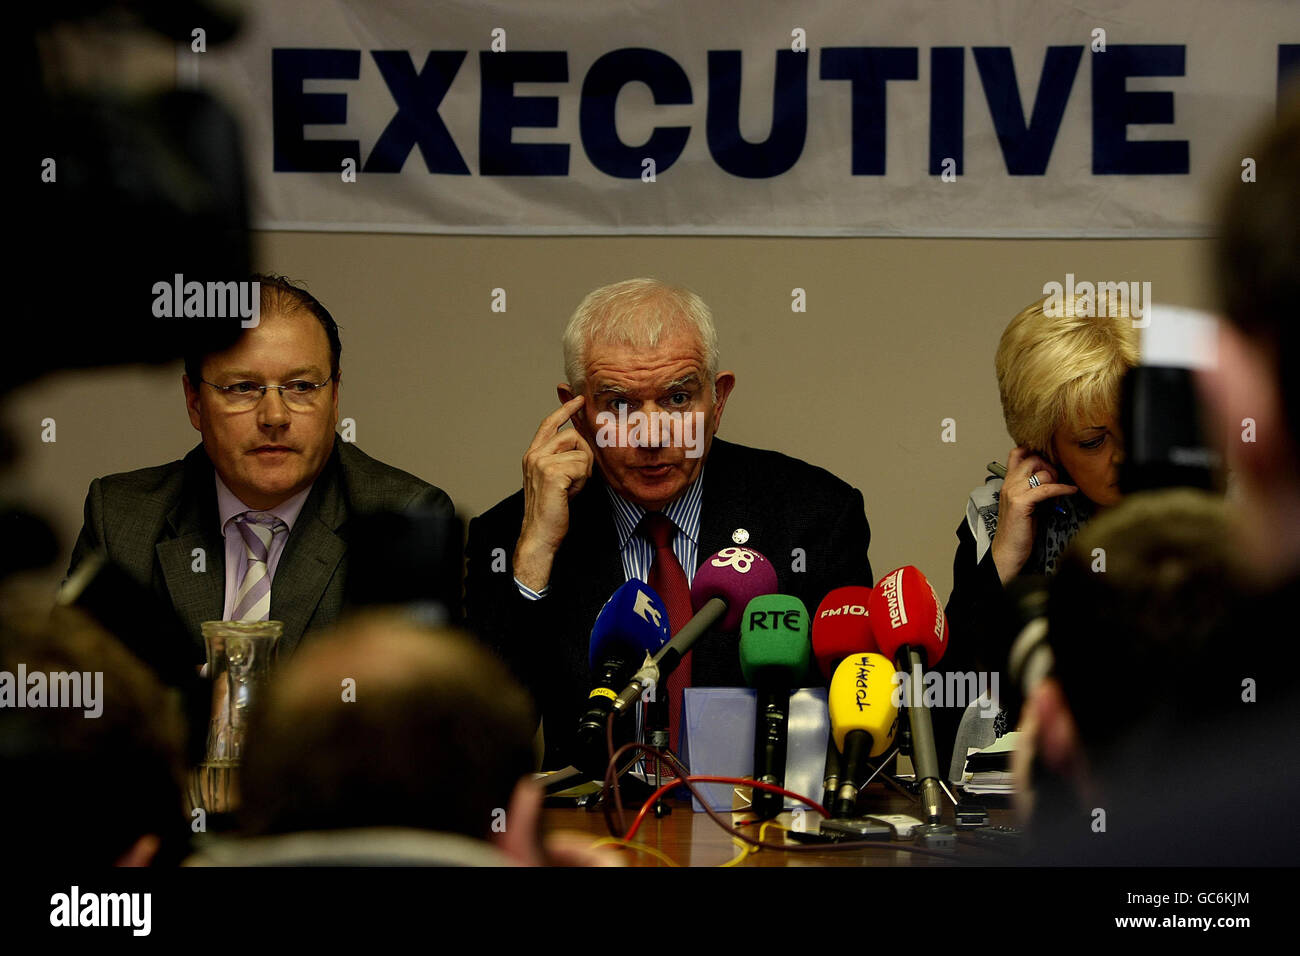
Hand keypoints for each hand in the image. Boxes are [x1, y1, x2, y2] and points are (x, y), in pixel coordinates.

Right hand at [514, 396, 593, 590]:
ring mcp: (540, 462)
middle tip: (577, 480)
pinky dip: (582, 482)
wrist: (540, 535)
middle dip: (584, 456)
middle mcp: (534, 455)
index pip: (550, 424)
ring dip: (583, 472)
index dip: (565, 409)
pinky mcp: (551, 472)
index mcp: (533, 455)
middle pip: (572, 435)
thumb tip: (583, 444)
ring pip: (580, 451)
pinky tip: (570, 495)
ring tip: (571, 489)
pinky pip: (582, 465)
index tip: (578, 399)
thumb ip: (564, 459)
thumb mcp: (557, 479)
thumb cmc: (552, 511)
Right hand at [990, 446, 1076, 583]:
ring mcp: (1013, 492)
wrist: (1007, 551)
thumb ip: (1035, 489)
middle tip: (1058, 478)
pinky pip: (1046, 488)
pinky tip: (1070, 491)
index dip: (1034, 452)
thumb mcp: (1027, 505)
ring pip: (1040, 472)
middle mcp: (1009, 484)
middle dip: (1050, 465)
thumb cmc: (1018, 531)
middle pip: (1032, 459)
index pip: (1017, 454)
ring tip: (1062, 489)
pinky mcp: (1021, 503)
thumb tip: (1054, 478)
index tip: (1050, 460)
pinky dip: (1062, 488)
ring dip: (1057, 478)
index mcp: (1008, 483)